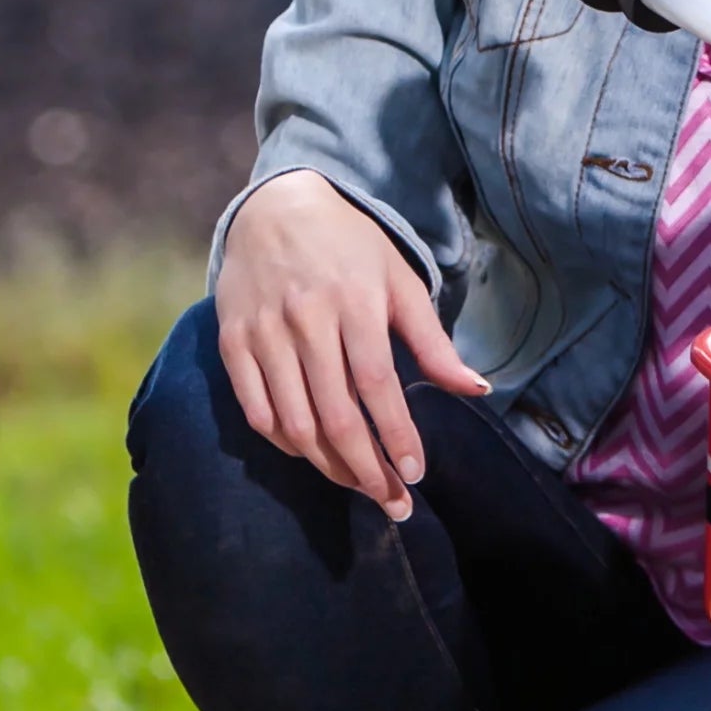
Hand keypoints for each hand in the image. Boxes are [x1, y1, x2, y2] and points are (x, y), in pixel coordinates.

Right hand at [216, 170, 486, 520]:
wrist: (278, 208)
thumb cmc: (353, 249)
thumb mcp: (401, 283)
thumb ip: (434, 342)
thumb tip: (478, 390)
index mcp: (355, 303)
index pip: (377, 386)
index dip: (396, 436)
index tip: (415, 474)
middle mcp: (306, 319)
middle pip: (335, 415)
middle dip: (366, 469)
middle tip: (392, 502)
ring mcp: (264, 332)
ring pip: (294, 422)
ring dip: (328, 466)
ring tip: (360, 486)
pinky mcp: (232, 341)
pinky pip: (255, 410)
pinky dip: (284, 443)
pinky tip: (312, 455)